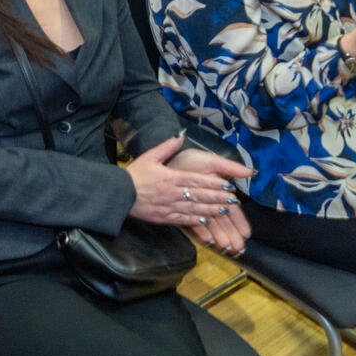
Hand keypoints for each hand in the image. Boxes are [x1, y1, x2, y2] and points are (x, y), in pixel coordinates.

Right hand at [126, 135, 252, 253]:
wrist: (120, 195)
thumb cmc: (135, 175)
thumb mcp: (150, 156)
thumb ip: (167, 146)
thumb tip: (181, 134)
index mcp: (171, 177)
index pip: (197, 181)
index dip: (214, 184)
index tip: (228, 185)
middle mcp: (173, 193)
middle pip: (200, 196)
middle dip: (219, 198)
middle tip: (235, 200)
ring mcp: (170, 207)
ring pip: (196, 209)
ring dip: (213, 210)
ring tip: (227, 210)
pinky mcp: (166, 218)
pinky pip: (185, 220)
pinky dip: (198, 221)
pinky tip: (209, 221)